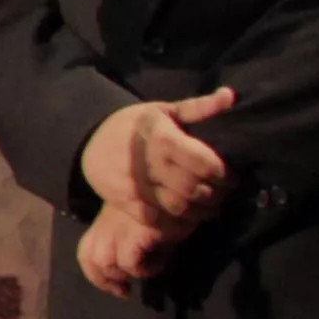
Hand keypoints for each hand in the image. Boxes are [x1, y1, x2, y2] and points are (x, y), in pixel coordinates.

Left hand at [77, 195, 172, 298]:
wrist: (186, 188)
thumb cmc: (167, 209)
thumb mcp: (143, 224)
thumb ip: (131, 242)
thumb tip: (131, 275)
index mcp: (106, 220)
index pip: (86, 250)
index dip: (96, 274)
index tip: (116, 286)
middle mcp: (108, 223)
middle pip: (90, 258)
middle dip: (104, 281)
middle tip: (124, 291)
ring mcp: (121, 226)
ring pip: (106, 262)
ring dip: (127, 274)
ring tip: (149, 269)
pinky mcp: (138, 231)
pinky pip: (130, 263)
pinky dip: (145, 270)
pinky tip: (162, 261)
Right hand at [89, 90, 238, 230]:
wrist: (88, 138)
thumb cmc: (133, 124)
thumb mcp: (164, 110)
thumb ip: (199, 107)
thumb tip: (230, 95)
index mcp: (163, 139)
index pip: (205, 165)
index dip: (224, 175)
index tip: (230, 177)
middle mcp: (150, 164)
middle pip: (195, 190)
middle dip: (216, 195)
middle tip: (223, 194)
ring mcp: (136, 185)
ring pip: (179, 208)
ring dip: (200, 212)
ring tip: (209, 208)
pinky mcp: (125, 202)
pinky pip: (157, 220)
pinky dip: (176, 223)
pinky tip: (185, 217)